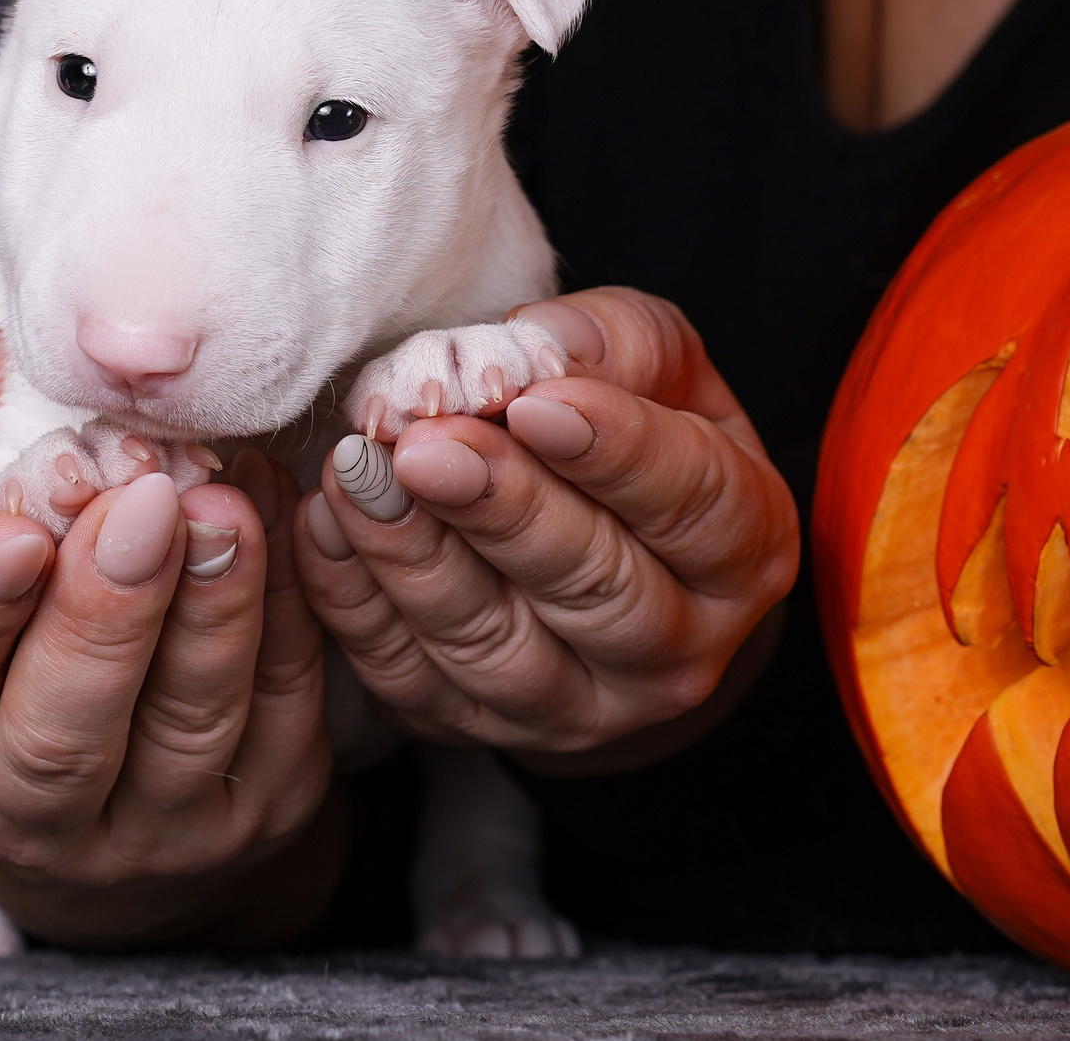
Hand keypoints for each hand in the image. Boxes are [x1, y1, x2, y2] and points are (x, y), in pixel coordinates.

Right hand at [0, 330, 340, 947]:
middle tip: (142, 503)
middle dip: (105, 614)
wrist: (106, 763)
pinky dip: (288, 610)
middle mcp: (25, 814)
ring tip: (221, 509)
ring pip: (185, 728)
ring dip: (212, 613)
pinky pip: (284, 710)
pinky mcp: (261, 808)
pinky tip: (275, 517)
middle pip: (60, 735)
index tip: (14, 531)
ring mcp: (152, 828)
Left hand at [295, 287, 797, 768]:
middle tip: (430, 445)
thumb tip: (543, 346)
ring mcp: (574, 705)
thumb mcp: (659, 372)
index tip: (537, 401)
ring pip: (494, 647)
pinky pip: (408, 676)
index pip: (694, 505)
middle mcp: (675, 652)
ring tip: (361, 472)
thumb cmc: (635, 437)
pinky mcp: (474, 726)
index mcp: (743, 550)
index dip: (617, 453)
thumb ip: (616, 345)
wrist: (604, 553)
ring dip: (416, 557)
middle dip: (503, 510)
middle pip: (595, 589)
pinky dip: (357, 603)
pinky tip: (326, 522)